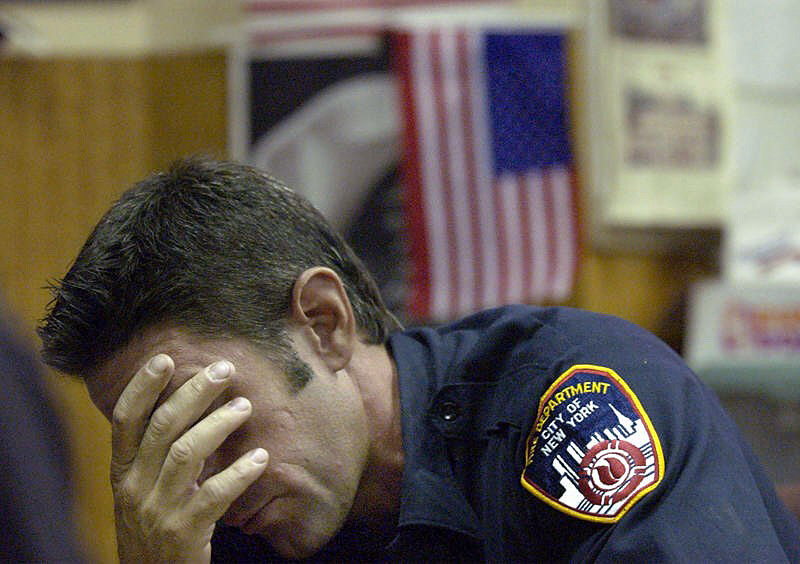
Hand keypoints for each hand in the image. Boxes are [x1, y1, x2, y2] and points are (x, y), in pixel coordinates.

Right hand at [109, 354, 267, 563]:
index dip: (142, 387)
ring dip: (218, 424)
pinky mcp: (184, 531)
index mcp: (122, 472)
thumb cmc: (153, 526)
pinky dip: (239, 473)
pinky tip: (261, 458)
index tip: (165, 359)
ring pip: (186, 453)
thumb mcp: (141, 489)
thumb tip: (188, 402)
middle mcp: (134, 486)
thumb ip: (155, 453)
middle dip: (193, 393)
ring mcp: (158, 509)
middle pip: (163, 427)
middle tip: (223, 370)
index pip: (125, 420)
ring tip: (244, 406)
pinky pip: (214, 495)